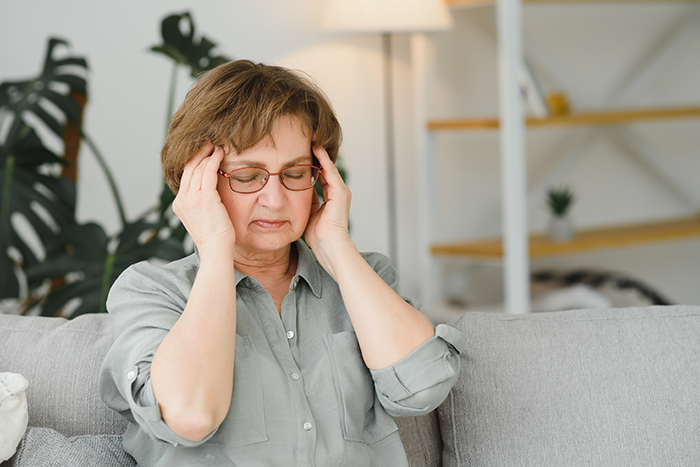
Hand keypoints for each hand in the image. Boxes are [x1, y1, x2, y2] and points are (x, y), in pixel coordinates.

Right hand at [172, 144, 235, 255]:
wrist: (216, 250)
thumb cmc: (215, 238)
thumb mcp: (202, 218)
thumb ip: (201, 203)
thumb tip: (209, 192)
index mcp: (180, 204)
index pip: (185, 177)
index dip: (193, 161)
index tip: (201, 152)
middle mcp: (183, 200)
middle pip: (188, 168)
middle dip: (198, 153)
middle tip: (208, 142)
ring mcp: (192, 198)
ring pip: (197, 168)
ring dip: (207, 154)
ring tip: (216, 145)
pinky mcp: (204, 198)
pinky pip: (208, 171)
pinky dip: (214, 159)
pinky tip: (220, 153)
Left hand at [304, 146, 352, 274]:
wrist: (330, 248)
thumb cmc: (319, 238)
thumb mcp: (308, 215)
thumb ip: (305, 203)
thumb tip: (294, 193)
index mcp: (331, 199)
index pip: (320, 176)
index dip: (311, 164)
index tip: (301, 153)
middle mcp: (338, 193)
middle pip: (325, 168)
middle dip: (316, 155)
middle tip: (306, 139)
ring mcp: (341, 192)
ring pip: (328, 167)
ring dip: (320, 152)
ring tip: (312, 138)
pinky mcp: (340, 193)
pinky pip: (330, 171)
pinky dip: (323, 159)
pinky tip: (315, 149)